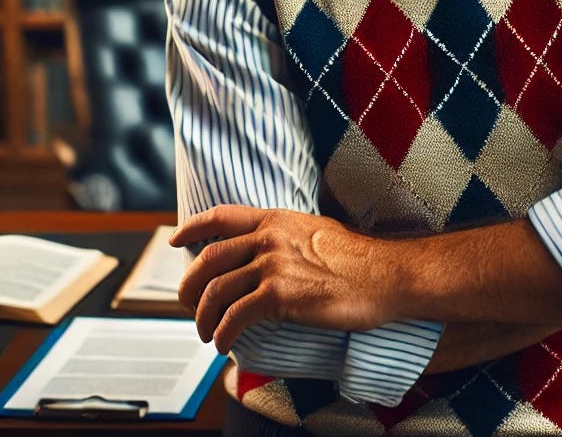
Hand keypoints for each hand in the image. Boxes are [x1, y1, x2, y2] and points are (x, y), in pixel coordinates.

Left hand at [170, 205, 389, 353]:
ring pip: (215, 292)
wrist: (384, 275)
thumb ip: (288, 236)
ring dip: (203, 319)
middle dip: (190, 287)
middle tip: (190, 307)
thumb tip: (270, 252)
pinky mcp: (280, 296)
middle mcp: (269, 238)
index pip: (221, 216)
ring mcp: (273, 265)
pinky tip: (224, 344)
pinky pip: (234, 318)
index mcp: (277, 220)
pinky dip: (222, 335)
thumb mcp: (316, 231)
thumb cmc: (359, 259)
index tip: (176, 239)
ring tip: (208, 334)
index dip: (192, 226)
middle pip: (208, 259)